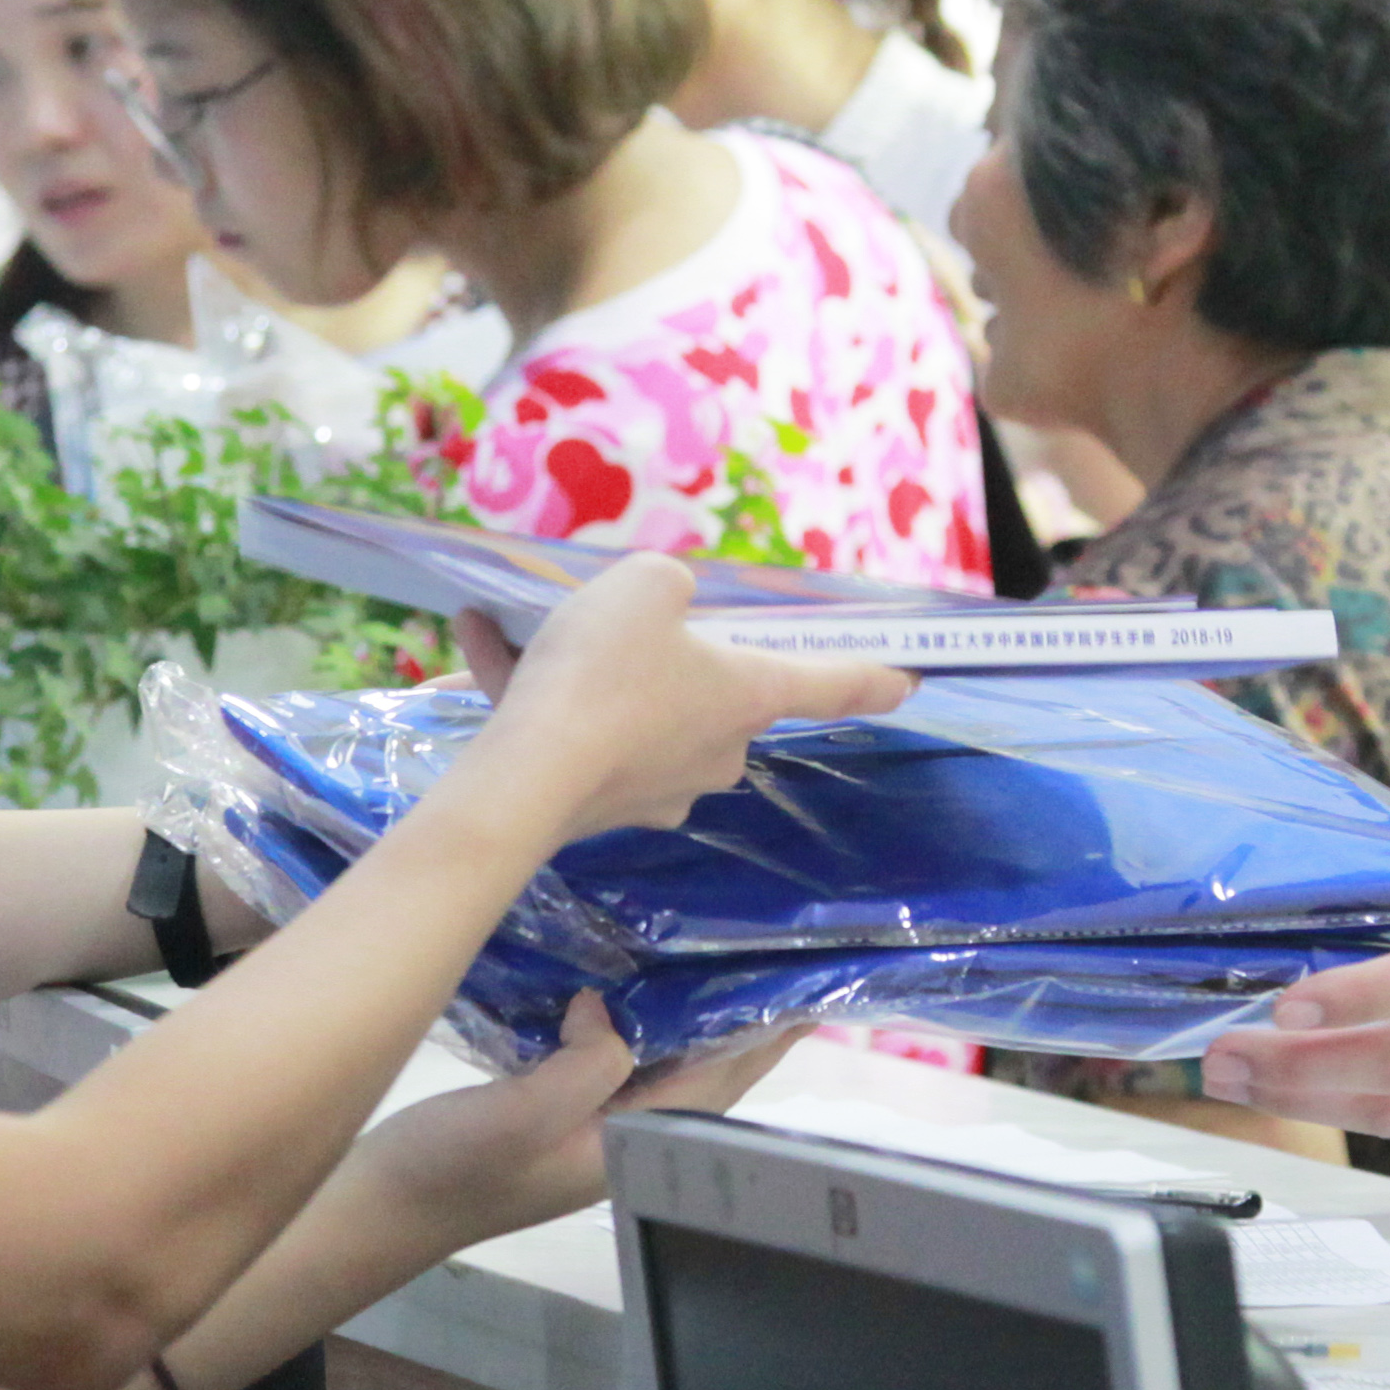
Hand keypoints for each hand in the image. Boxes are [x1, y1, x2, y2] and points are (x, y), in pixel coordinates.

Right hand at [341, 1001, 800, 1255]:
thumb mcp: (522, 1114)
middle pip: (700, 1076)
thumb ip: (586, 1064)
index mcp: (628, 1147)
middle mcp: (618, 1139)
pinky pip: (609, 1059)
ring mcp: (582, 1128)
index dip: (764, 1039)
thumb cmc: (450, 1169)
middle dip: (742, 1028)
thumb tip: (607, 1011)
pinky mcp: (547, 1110)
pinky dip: (631, 1023)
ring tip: (719, 962)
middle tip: (777, 963)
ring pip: (657, 1066)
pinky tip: (625, 984)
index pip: (717, 1083)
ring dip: (691, 1021)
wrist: (375, 1208)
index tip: (809, 991)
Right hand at [455, 554, 909, 845]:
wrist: (526, 775)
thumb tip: (655, 605)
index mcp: (748, 695)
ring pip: (629, 712)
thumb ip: (663, 584)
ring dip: (582, 670)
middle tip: (613, 623)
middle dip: (666, 658)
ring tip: (518, 625)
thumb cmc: (605, 668)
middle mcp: (715, 751)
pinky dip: (533, 691)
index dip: (876, 676)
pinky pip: (573, 732)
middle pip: (709, 694)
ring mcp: (656, 787)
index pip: (833, 683)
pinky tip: (476, 639)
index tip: (913, 678)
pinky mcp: (596, 805)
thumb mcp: (643, 586)